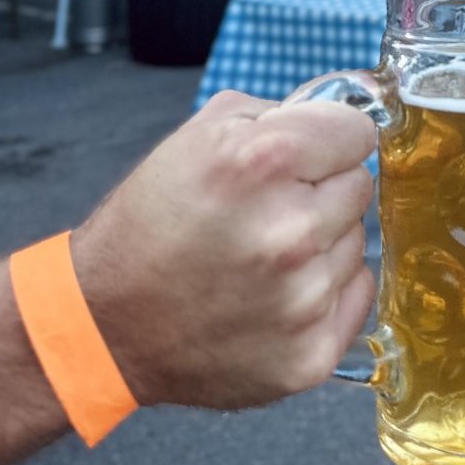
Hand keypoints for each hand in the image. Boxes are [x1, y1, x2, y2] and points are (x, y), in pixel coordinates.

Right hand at [72, 91, 377, 409]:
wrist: (106, 324)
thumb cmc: (150, 225)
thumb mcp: (196, 138)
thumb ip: (279, 113)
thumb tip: (344, 112)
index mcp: (262, 163)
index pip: (357, 131)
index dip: (328, 139)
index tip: (304, 155)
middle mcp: (291, 232)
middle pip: (359, 186)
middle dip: (319, 191)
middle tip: (265, 212)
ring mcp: (305, 299)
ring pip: (356, 242)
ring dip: (320, 244)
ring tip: (260, 257)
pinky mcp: (312, 352)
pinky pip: (354, 293)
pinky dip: (324, 291)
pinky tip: (273, 294)